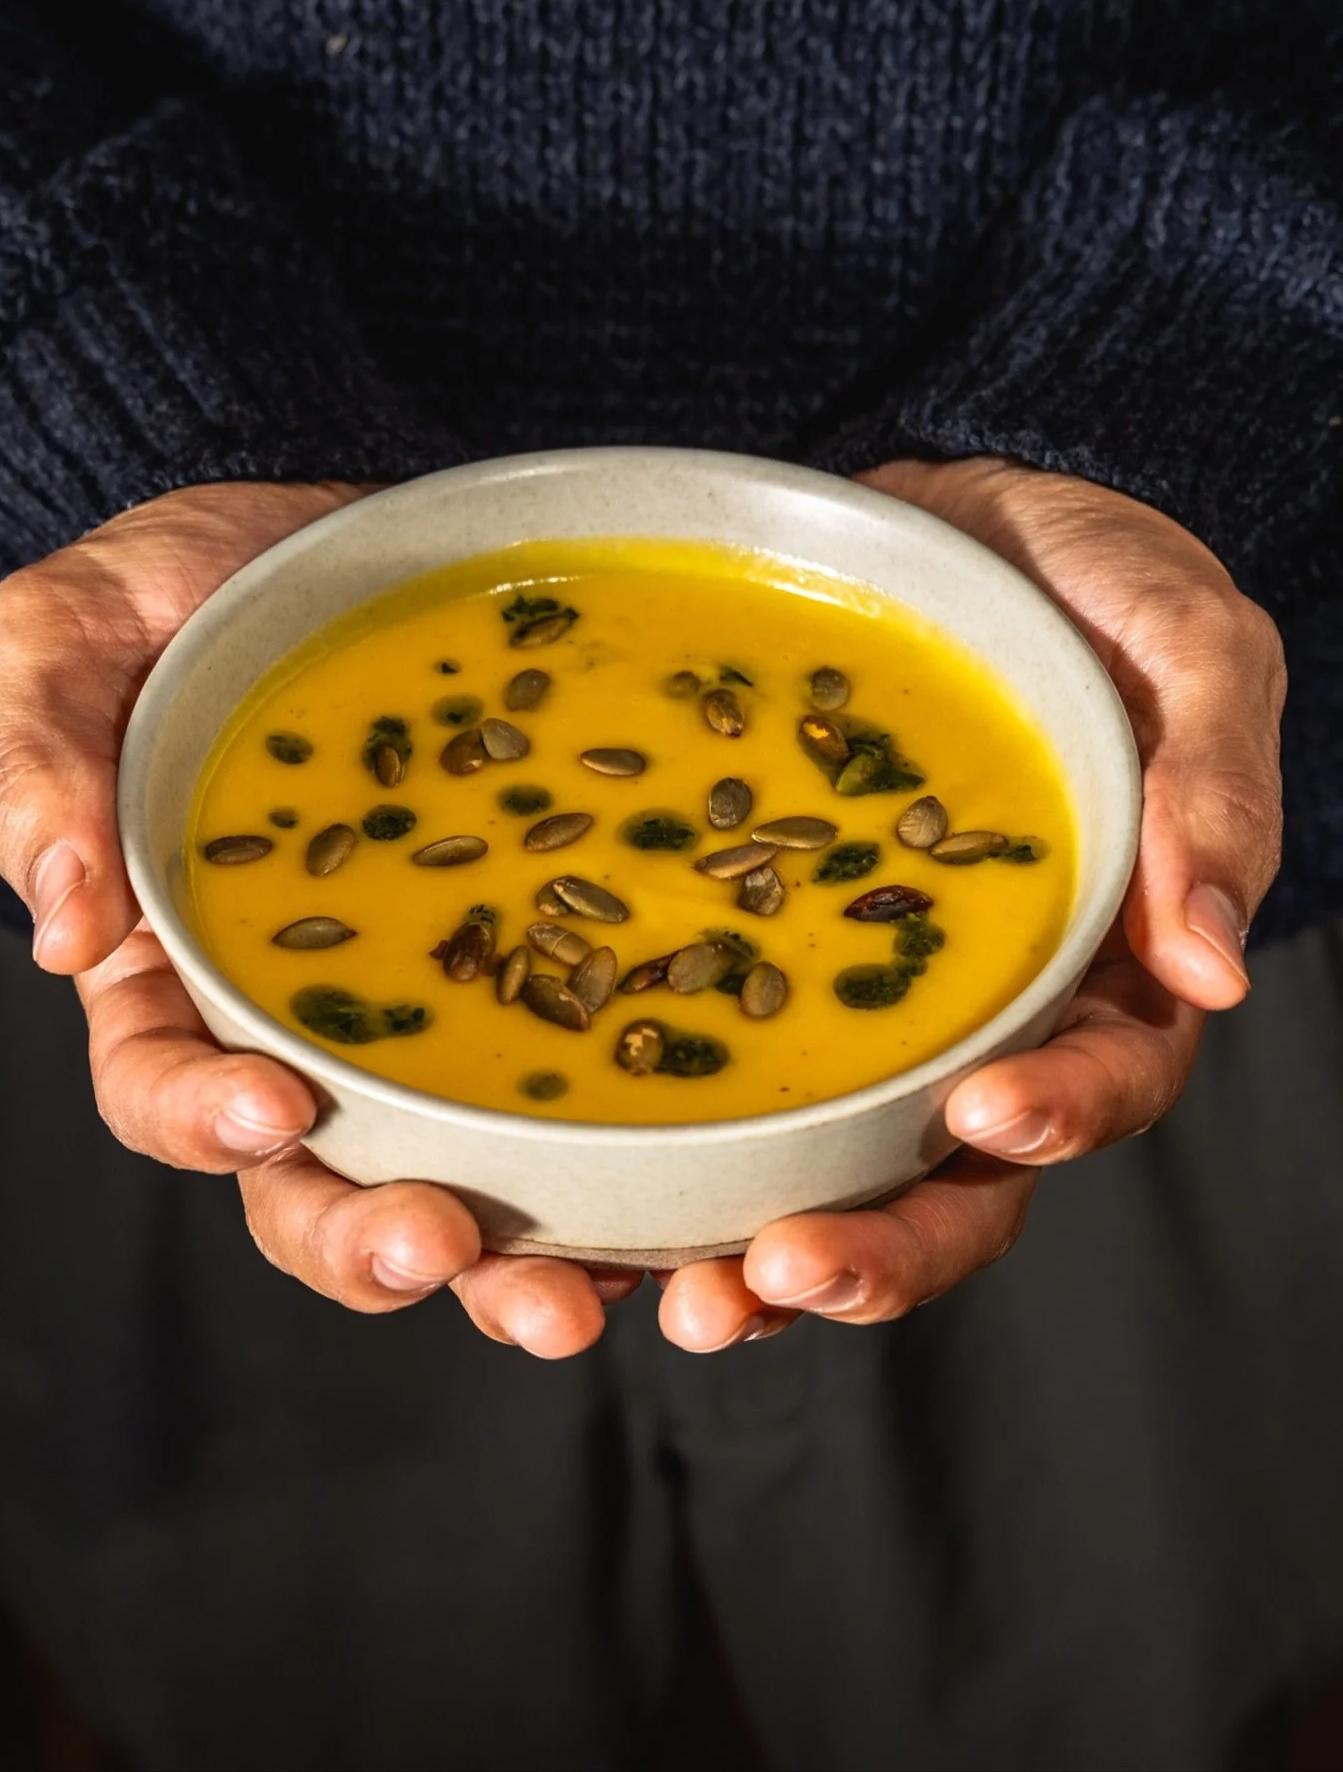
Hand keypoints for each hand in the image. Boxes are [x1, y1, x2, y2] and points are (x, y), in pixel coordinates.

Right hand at [0, 483, 636, 1356]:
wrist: (344, 544)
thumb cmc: (182, 590)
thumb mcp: (67, 634)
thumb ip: (42, 762)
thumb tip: (62, 933)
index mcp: (170, 969)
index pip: (163, 1086)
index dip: (207, 1123)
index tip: (276, 1108)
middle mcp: (300, 1024)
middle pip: (314, 1182)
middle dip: (371, 1236)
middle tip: (441, 1247)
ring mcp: (429, 1018)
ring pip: (456, 1177)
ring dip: (508, 1259)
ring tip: (580, 1295)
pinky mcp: (544, 980)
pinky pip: (579, 1097)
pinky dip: (623, 1173)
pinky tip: (683, 1211)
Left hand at [657, 456, 1284, 1350]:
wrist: (958, 522)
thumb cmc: (1095, 579)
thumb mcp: (1186, 646)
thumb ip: (1213, 791)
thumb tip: (1217, 970)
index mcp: (1108, 964)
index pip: (1099, 1084)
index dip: (1053, 1122)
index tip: (982, 1116)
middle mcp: (988, 1015)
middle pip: (955, 1182)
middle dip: (880, 1248)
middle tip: (782, 1273)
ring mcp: (875, 1003)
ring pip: (836, 1167)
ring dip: (764, 1248)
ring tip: (683, 1293)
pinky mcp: (771, 963)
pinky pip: (730, 1074)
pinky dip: (678, 1151)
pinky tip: (598, 1197)